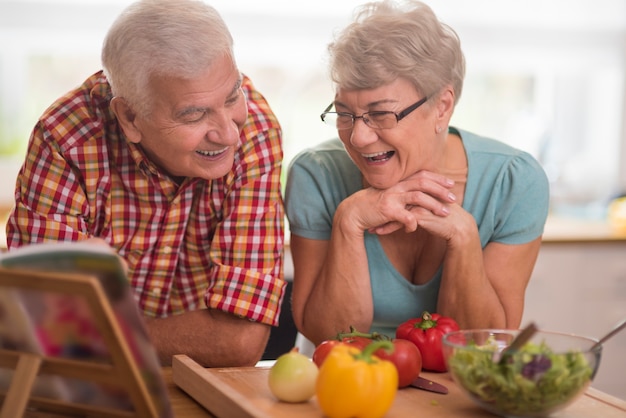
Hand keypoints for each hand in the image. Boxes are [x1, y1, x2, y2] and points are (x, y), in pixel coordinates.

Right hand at [338, 170, 454, 234]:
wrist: (353, 211)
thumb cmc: (373, 205)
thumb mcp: (390, 194)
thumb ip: (404, 191)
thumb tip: (419, 193)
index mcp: (398, 182)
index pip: (422, 175)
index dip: (438, 178)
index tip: (451, 183)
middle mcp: (396, 186)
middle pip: (423, 183)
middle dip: (441, 190)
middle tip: (454, 198)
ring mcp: (392, 197)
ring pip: (418, 197)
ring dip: (434, 205)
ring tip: (445, 213)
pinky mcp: (387, 210)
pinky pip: (406, 216)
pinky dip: (413, 223)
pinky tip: (415, 228)